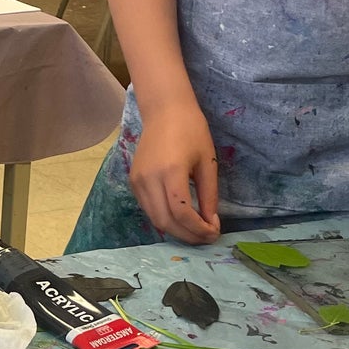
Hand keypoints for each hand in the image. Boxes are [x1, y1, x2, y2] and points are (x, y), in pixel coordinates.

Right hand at [128, 102, 220, 243]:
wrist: (165, 111)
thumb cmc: (192, 130)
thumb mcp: (208, 162)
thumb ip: (209, 195)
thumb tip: (211, 222)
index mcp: (171, 171)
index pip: (182, 213)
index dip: (199, 228)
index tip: (214, 232)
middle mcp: (150, 179)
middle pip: (166, 221)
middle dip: (188, 236)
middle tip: (206, 238)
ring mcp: (138, 182)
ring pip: (155, 219)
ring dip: (176, 231)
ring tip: (195, 232)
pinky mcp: (133, 182)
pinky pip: (148, 209)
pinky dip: (164, 219)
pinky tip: (180, 219)